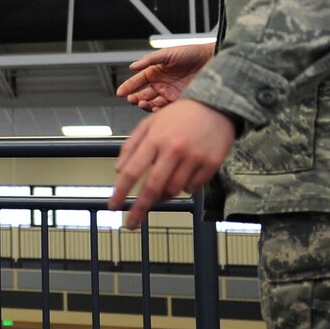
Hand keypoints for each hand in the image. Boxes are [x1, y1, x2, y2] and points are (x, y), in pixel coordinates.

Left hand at [107, 99, 235, 228]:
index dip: (120, 192)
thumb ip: (131, 146)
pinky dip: (184, 188)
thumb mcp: (149, 124)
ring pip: (173, 191)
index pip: (132, 171)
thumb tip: (118, 171)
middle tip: (131, 223)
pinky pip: (192, 188)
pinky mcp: (211, 164)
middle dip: (139, 209)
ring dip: (163, 195)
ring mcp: (194, 158)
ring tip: (162, 187)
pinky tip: (184, 174)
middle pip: (152, 188)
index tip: (113, 206)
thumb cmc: (179, 115)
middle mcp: (174, 149)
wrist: (216, 105)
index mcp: (155, 139)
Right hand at [115, 43, 213, 111]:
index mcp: (156, 72)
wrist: (212, 59)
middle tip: (131, 99)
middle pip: (143, 94)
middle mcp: (161, 83)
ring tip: (141, 103)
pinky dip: (158, 110)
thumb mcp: (167, 53)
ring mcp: (170, 92)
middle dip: (134, 97)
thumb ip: (149, 60)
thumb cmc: (191, 52)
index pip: (138, 81)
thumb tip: (133, 66)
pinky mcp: (180, 99)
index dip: (128, 86)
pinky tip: (154, 107)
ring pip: (152, 102)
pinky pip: (166, 108)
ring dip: (145, 104)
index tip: (120, 92)